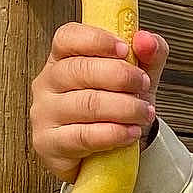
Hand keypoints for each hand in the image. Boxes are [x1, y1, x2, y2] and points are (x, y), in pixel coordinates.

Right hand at [30, 26, 169, 181]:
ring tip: (144, 113)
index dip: (96, 40)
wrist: (107, 154)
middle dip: (120, 77)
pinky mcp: (48, 144)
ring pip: (86, 104)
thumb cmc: (117, 108)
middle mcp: (47, 83)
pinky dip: (114, 133)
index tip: (125, 50)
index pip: (67, 38)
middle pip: (79, 70)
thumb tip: (146, 40)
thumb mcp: (138, 78)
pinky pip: (83, 136)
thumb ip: (149, 55)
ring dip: (124, 108)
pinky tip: (131, 133)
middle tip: (143, 85)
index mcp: (63, 58)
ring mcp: (44, 113)